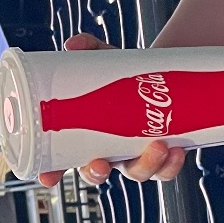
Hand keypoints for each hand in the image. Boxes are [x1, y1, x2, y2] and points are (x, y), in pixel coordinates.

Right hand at [34, 33, 189, 188]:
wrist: (159, 74)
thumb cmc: (122, 73)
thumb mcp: (104, 57)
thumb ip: (88, 48)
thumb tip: (74, 45)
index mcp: (84, 135)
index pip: (61, 161)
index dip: (52, 173)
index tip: (47, 177)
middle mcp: (108, 151)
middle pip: (97, 173)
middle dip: (97, 173)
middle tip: (101, 164)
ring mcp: (135, 155)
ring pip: (136, 173)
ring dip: (146, 165)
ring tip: (158, 145)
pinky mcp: (162, 155)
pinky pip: (165, 170)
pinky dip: (171, 165)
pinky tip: (176, 149)